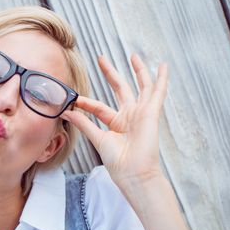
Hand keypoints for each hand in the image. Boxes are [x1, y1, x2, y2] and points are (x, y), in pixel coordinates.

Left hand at [61, 54, 167, 186]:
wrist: (132, 173)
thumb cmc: (118, 161)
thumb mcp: (97, 138)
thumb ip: (84, 123)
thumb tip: (66, 112)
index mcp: (117, 123)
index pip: (99, 107)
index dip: (87, 103)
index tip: (74, 100)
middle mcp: (130, 116)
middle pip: (120, 89)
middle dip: (111, 73)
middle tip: (101, 58)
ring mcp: (141, 113)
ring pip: (141, 87)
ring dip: (138, 71)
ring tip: (133, 56)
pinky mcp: (151, 113)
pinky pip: (158, 93)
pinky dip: (162, 79)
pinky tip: (163, 67)